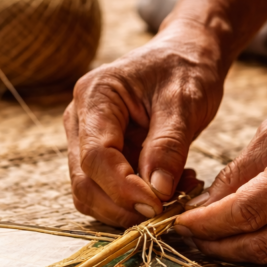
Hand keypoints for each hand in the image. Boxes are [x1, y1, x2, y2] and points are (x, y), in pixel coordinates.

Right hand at [64, 25, 223, 226]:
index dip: (123, 188)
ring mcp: (84, 139)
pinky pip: (106, 191)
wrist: (186, 55)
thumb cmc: (186, 69)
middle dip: (123, 205)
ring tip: (175, 195)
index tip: (158, 205)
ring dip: (128, 208)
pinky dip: (134, 201)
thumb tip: (157, 192)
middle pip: (84, 181)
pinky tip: (168, 188)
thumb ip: (168, 145)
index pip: (95, 156)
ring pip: (90, 193)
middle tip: (167, 210)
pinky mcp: (99, 156)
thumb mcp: (185, 101)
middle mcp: (80, 119)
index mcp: (95, 96)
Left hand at [174, 72, 266, 262]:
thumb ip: (242, 169)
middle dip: (217, 246)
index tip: (179, 223)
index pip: (247, 211)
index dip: (207, 224)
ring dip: (239, 249)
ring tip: (212, 236)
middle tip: (189, 237)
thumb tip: (204, 205)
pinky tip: (250, 233)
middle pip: (260, 244)